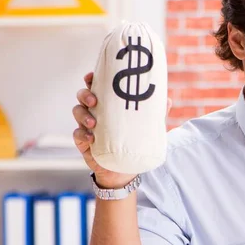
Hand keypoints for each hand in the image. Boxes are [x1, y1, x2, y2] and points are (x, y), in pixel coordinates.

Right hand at [72, 72, 172, 188]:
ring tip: (94, 123)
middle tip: (94, 101)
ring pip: (77, 112)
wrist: (126, 168)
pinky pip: (77, 134)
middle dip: (85, 95)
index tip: (91, 77)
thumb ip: (155, 114)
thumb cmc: (134, 140)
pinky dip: (82, 134)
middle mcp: (95, 111)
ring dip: (83, 115)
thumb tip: (167, 100)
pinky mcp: (83, 142)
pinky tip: (91, 138)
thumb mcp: (146, 126)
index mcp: (108, 103)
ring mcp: (87, 126)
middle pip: (82, 96)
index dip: (91, 79)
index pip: (96, 86)